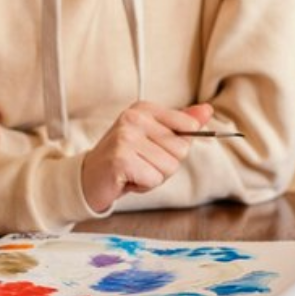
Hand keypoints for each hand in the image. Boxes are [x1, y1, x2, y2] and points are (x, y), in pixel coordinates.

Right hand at [81, 102, 214, 212]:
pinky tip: (126, 179)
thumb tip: (207, 110)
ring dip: (154, 177)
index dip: (175, 147)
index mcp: (143, 109)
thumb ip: (181, 123)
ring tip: (133, 171)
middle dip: (165, 165)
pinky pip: (155, 179)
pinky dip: (143, 186)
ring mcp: (125, 137)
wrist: (88, 179)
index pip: (189, 126)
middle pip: (181, 149)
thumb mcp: (154, 138)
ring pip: (169, 167)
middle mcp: (134, 118)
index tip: (152, 149)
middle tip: (140, 163)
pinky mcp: (121, 159)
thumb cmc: (124, 160)